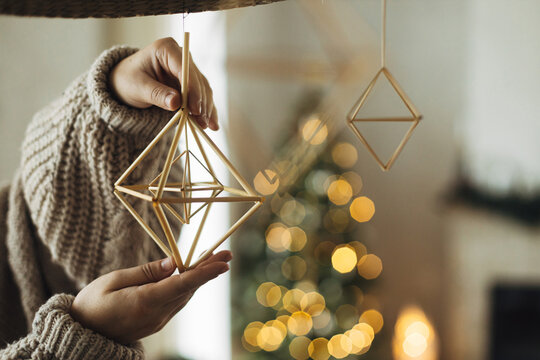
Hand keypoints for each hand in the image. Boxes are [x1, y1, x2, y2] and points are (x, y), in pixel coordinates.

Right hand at [70, 251, 231, 343]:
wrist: (82, 334)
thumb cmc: (92, 303)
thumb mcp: (113, 280)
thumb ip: (146, 272)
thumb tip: (174, 263)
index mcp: (144, 301)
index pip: (181, 285)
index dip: (204, 273)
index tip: (223, 264)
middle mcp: (156, 314)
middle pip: (188, 289)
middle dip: (209, 270)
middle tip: (227, 254)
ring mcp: (157, 321)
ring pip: (185, 296)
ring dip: (201, 277)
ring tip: (216, 259)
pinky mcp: (156, 322)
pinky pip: (177, 301)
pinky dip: (188, 286)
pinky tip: (195, 274)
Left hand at [109, 37, 217, 129]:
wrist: (125, 83)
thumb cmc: (127, 80)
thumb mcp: (138, 88)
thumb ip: (157, 94)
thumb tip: (176, 103)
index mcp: (166, 49)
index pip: (185, 69)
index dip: (193, 90)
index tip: (195, 109)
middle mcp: (181, 56)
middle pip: (197, 80)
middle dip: (202, 102)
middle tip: (204, 122)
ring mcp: (187, 69)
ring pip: (203, 89)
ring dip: (207, 108)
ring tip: (209, 126)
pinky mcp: (190, 83)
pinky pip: (201, 97)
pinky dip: (205, 110)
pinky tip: (211, 123)